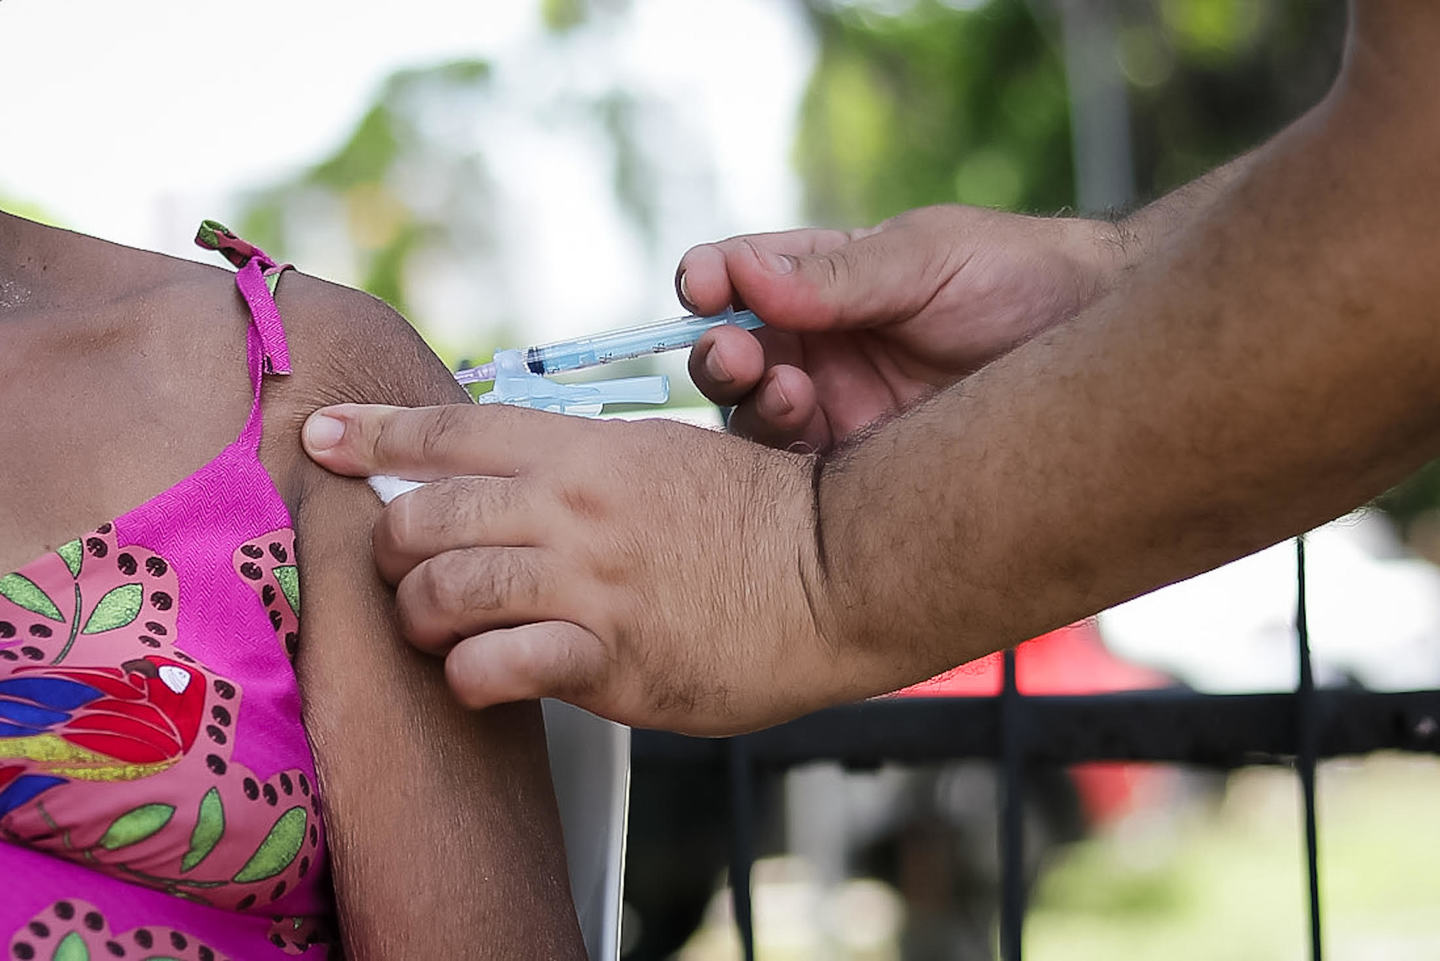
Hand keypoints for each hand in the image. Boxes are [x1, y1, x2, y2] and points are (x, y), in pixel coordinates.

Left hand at [302, 403, 878, 734]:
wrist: (838, 569)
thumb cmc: (760, 513)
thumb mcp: (667, 457)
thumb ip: (584, 466)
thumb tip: (516, 473)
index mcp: (585, 451)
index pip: (451, 430)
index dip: (374, 433)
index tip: (324, 438)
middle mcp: (572, 509)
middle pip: (422, 517)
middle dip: (391, 547)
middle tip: (405, 569)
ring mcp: (587, 584)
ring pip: (440, 594)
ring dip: (419, 618)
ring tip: (436, 631)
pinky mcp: (608, 660)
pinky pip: (494, 669)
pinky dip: (468, 676)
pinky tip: (483, 677)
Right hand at [680, 204, 1122, 449]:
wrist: (1098, 337)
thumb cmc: (1017, 277)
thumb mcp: (926, 259)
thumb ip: (837, 276)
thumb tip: (746, 274)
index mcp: (823, 284)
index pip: (742, 279)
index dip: (710, 281)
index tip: (703, 286)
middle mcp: (818, 349)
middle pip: (733, 355)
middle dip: (719, 354)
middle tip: (734, 355)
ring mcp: (837, 411)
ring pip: (755, 418)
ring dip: (753, 404)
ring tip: (790, 394)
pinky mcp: (862, 471)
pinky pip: (800, 475)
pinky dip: (784, 463)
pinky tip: (806, 443)